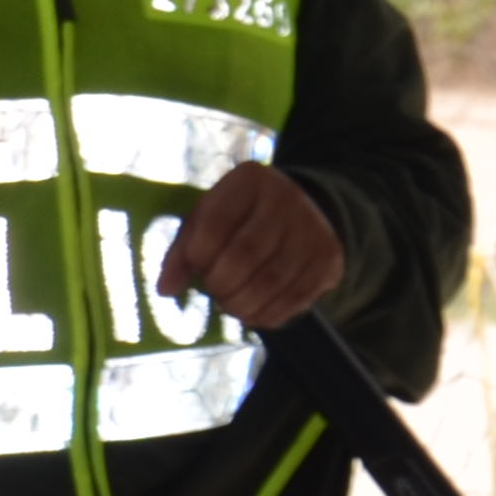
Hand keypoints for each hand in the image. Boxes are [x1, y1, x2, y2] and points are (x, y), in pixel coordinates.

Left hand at [159, 163, 341, 330]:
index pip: (214, 223)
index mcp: (248, 181)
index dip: (197, 255)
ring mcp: (313, 230)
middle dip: (220, 284)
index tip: (195, 269)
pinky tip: (254, 312)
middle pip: (244, 256)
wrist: (308, 209)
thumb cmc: (242, 217)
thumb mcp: (208, 218)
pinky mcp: (329, 259)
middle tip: (214, 291)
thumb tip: (166, 290)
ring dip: (242, 304)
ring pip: (271, 282)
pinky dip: (268, 314)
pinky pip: (296, 298)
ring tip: (230, 304)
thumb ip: (182, 250)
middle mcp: (287, 199)